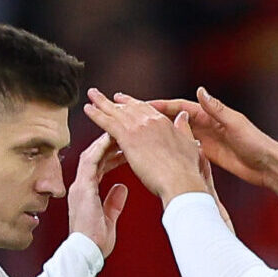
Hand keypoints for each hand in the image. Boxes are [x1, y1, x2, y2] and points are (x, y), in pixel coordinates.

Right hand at [66, 133, 129, 257]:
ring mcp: (80, 186)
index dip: (109, 154)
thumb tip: (122, 188)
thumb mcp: (109, 218)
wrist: (86, 252)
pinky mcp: (82, 188)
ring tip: (119, 132)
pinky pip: (90, 162)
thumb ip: (113, 202)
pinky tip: (110, 139)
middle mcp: (80, 186)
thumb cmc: (96, 242)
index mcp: (86, 192)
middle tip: (123, 135)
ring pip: (91, 155)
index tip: (123, 146)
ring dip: (105, 142)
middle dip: (108, 144)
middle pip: (94, 157)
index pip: (98, 166)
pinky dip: (100, 149)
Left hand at [83, 90, 208, 204]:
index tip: (125, 101)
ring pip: (116, 111)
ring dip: (101, 102)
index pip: (145, 109)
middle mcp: (150, 120)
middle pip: (129, 107)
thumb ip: (184, 128)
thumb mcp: (189, 144)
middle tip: (105, 96)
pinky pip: (107, 122)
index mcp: (164, 122)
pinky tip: (88, 109)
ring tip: (91, 95)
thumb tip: (182, 116)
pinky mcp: (128, 137)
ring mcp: (138, 127)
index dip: (133, 104)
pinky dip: (96, 114)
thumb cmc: (186, 171)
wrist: (181, 181)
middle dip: (116, 101)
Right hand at [143, 87, 277, 210]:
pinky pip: (183, 148)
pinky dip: (170, 148)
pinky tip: (155, 152)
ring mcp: (204, 139)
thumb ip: (217, 109)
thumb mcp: (235, 124)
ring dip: (158, 132)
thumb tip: (200, 90)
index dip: (159, 105)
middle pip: (173, 118)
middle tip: (130, 114)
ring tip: (137, 133)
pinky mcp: (206, 153)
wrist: (267, 166)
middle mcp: (205, 124)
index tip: (139, 104)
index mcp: (210, 114)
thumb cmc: (255, 143)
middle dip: (152, 116)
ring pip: (175, 133)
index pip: (179, 107)